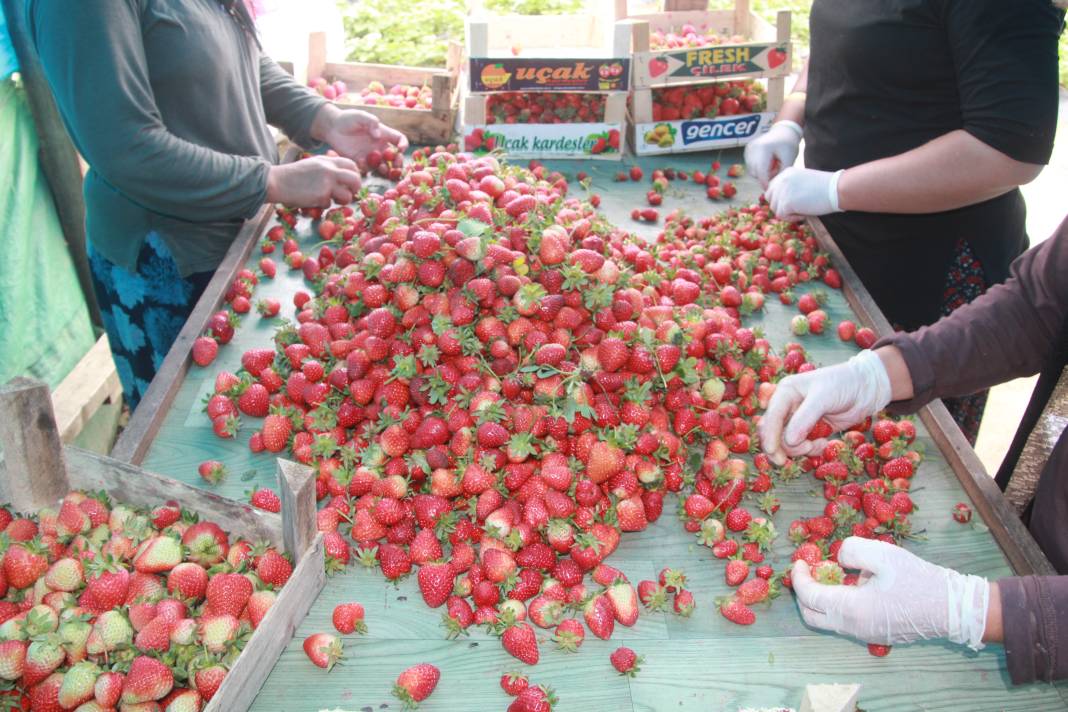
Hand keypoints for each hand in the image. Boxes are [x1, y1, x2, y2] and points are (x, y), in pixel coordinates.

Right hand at [266, 155, 360, 207]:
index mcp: (328, 161)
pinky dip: (323, 205)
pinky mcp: (321, 196)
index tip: (350, 182)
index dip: (355, 175)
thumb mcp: (313, 164)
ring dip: (341, 201)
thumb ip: (328, 167)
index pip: (352, 165)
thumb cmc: (293, 174)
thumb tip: (343, 174)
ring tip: (331, 199)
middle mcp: (330, 170)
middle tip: (349, 193)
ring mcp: (327, 183)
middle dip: (355, 189)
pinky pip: (330, 204)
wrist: (277, 181)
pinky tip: (314, 200)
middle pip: (356, 180)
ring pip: (347, 196)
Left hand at [322, 107, 408, 169]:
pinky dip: (366, 167)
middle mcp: (379, 146)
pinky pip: (367, 168)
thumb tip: (378, 135)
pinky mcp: (360, 161)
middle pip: (394, 157)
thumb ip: (371, 122)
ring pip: (383, 166)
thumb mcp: (360, 115)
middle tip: (396, 166)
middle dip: (398, 162)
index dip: (403, 144)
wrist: (332, 127)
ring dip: (385, 169)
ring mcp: (371, 155)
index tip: (401, 149)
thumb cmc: (348, 118)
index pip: (399, 139)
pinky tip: (360, 161)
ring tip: (383, 169)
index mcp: (383, 134)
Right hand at [744, 120, 802, 187]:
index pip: (761, 171)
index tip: (770, 189)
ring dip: (761, 173)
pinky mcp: (747, 150)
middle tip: (776, 172)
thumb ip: (781, 174)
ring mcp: (748, 149)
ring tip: (773, 165)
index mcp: (763, 148)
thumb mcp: (789, 159)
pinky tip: (767, 162)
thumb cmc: (788, 145)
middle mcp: (752, 148)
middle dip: (764, 177)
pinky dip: (758, 168)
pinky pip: (750, 166)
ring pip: (752, 171)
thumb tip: (772, 187)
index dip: (765, 182)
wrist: (783, 130)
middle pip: (755, 172)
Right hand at [759, 350, 890, 464]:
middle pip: (774, 433)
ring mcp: (798, 420)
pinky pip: (802, 447)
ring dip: (801, 449)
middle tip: (805, 450)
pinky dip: (811, 449)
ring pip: (787, 443)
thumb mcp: (823, 398)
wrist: (866, 388)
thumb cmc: (843, 384)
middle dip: (786, 446)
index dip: (770, 435)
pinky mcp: (810, 431)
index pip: (771, 417)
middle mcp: (787, 407)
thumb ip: (805, 419)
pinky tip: (824, 442)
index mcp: (785, 392)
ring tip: (819, 444)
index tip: (773, 452)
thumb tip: (788, 441)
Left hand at [766, 167, 843, 220]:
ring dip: (787, 213)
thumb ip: (791, 187)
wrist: (837, 189)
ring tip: (803, 210)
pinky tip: (804, 214)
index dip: (780, 198)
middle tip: (796, 209)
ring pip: (775, 208)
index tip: (792, 203)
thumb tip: (781, 202)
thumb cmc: (826, 188)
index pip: (772, 187)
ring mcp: (782, 190)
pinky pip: (782, 216)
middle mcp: (782, 180)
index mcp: (786, 172)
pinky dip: (792, 218)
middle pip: (770, 198)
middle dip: (780, 206)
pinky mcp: (786, 202)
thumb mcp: (804, 181)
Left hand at [792, 537, 989, 649]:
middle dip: (803, 593)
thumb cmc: (918, 581)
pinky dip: (839, 605)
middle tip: (808, 571)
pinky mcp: (876, 635)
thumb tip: (838, 559)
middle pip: (812, 616)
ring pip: (828, 621)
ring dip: (822, 599)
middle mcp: (853, 627)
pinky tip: (854, 586)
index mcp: (850, 609)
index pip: (809, 596)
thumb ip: (852, 551)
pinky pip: (846, 622)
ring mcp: (865, 635)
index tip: (799, 560)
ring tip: (834, 575)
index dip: (799, 577)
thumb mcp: (883, 554)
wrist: (953, 609)